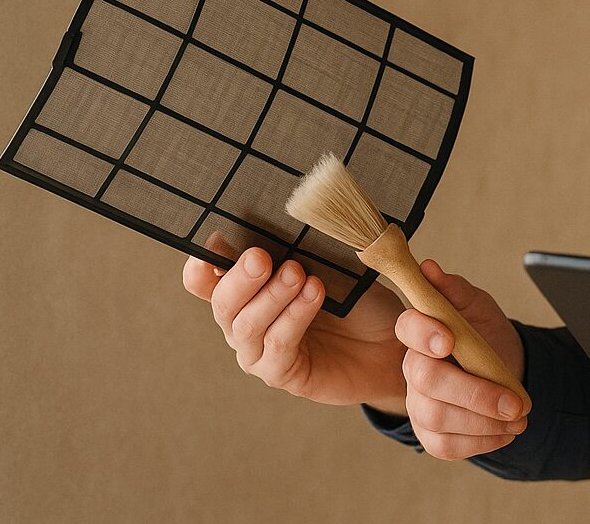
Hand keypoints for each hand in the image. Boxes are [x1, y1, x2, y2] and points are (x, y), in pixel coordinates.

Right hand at [182, 232, 407, 409]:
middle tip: (261, 257)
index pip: (204, 279)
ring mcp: (258, 351)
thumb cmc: (355, 299)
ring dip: (272, 296)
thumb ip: (301, 246)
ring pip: (247, 326)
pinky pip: (277, 347)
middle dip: (240, 278)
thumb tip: (286, 216)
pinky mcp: (280, 373)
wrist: (388, 341)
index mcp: (246, 290)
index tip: (215, 241)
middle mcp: (243, 322)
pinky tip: (314, 295)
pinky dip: (294, 317)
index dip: (201, 264)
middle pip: (222, 303)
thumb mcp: (330, 264)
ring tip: (298, 274)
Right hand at [392, 258, 528, 459]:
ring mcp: (418, 404)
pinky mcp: (430, 435)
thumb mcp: (479, 308)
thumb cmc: (487, 336)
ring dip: (484, 421)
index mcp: (421, 332)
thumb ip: (455, 290)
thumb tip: (429, 268)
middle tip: (515, 403)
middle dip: (475, 393)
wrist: (505, 371)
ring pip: (438, 417)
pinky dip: (482, 442)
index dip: (424, 334)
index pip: (407, 328)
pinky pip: (447, 446)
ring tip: (519, 416)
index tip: (450, 340)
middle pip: (427, 381)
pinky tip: (507, 432)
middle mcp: (412, 369)